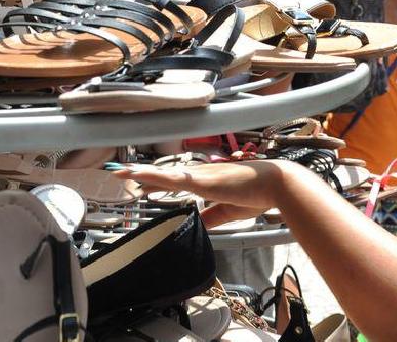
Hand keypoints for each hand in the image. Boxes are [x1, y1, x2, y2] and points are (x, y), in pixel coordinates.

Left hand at [114, 161, 290, 224]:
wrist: (276, 184)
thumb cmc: (257, 194)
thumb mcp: (230, 210)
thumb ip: (213, 217)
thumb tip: (200, 225)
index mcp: (207, 180)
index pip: (175, 180)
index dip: (155, 181)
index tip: (139, 183)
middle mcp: (201, 174)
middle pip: (164, 174)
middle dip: (142, 174)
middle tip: (120, 173)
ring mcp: (202, 175)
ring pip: (165, 173)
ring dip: (142, 173)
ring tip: (121, 172)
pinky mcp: (205, 181)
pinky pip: (175, 178)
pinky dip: (157, 177)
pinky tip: (144, 176)